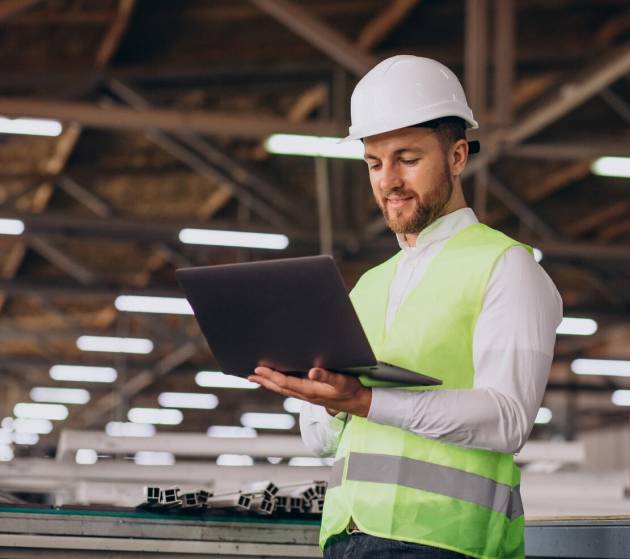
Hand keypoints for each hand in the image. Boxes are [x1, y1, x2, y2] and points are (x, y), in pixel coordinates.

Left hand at [248, 367, 371, 416]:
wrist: (358, 402)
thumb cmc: (350, 390)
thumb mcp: (341, 381)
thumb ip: (327, 376)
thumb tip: (312, 371)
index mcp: (310, 390)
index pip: (285, 383)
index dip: (271, 375)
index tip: (258, 369)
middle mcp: (305, 394)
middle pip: (279, 388)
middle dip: (264, 381)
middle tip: (249, 375)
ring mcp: (307, 395)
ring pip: (282, 389)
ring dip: (269, 383)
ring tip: (256, 378)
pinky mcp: (310, 394)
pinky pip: (289, 389)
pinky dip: (278, 385)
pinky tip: (276, 381)